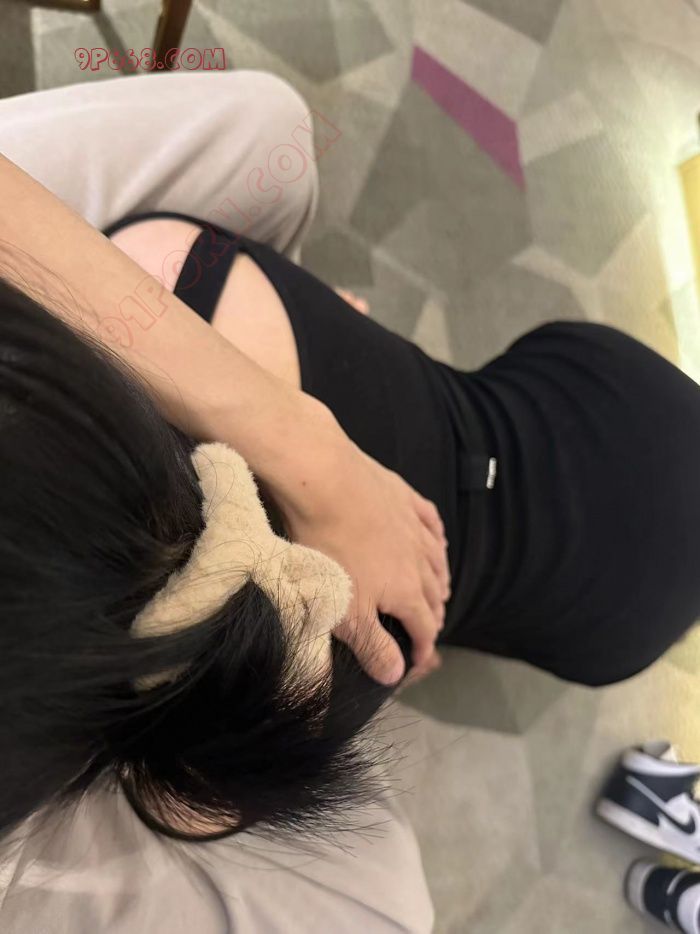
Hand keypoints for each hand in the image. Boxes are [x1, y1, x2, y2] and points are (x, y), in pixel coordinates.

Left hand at [279, 435, 450, 684]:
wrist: (325, 479)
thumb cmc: (331, 550)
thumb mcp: (346, 610)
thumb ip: (373, 645)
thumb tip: (397, 675)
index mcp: (407, 590)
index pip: (425, 626)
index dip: (423, 647)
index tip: (417, 659)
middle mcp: (420, 558)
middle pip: (434, 594)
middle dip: (433, 615)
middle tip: (427, 628)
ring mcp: (413, 524)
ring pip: (437, 559)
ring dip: (440, 580)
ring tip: (440, 592)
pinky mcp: (402, 496)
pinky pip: (430, 521)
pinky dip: (437, 537)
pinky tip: (437, 539)